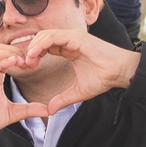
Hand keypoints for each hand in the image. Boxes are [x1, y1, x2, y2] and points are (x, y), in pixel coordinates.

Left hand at [20, 29, 141, 113]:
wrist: (120, 73)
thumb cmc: (104, 79)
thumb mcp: (77, 92)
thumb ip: (62, 99)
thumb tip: (50, 111)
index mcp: (69, 49)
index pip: (44, 46)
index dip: (34, 55)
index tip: (28, 68)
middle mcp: (70, 40)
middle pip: (41, 38)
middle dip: (30, 50)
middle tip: (25, 65)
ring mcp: (74, 37)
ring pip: (45, 35)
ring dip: (33, 47)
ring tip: (28, 61)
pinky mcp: (77, 38)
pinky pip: (53, 37)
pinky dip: (41, 45)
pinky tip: (35, 56)